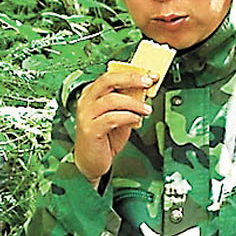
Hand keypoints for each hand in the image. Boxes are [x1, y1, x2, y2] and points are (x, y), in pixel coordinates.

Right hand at [73, 67, 155, 185]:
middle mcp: (86, 102)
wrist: (91, 162)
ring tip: (146, 109)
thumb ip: (127, 104)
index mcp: (91, 95)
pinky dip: (127, 117)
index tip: (149, 75)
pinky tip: (136, 120)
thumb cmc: (104, 139)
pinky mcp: (90, 130)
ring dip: (134, 103)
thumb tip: (143, 92)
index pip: (110, 76)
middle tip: (148, 82)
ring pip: (112, 99)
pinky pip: (111, 118)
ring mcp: (86, 116)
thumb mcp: (119, 117)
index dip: (131, 73)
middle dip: (131, 79)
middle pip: (108, 80)